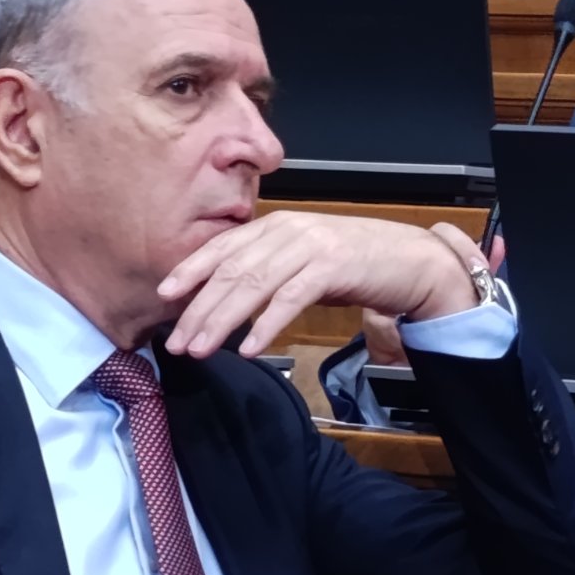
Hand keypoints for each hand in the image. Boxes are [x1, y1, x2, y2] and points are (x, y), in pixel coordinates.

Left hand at [159, 212, 487, 358]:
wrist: (411, 260)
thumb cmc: (356, 264)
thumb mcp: (303, 261)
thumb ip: (269, 271)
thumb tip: (226, 299)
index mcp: (275, 225)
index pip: (222, 247)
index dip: (190, 270)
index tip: (163, 295)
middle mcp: (287, 229)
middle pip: (231, 271)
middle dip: (198, 308)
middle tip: (175, 340)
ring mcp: (309, 245)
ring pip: (253, 284)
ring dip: (222, 320)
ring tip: (201, 348)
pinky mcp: (332, 266)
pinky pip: (290, 298)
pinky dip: (266, 325)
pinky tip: (249, 349)